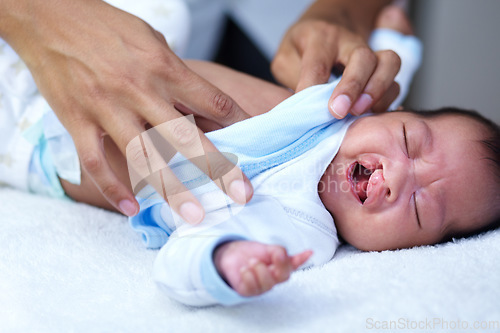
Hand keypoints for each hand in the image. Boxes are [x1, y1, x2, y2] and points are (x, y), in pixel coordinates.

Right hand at [1, 0, 252, 220]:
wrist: (48, 14)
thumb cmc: (105, 26)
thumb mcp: (151, 40)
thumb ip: (176, 74)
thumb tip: (201, 105)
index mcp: (163, 67)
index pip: (211, 101)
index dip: (238, 124)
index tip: (253, 144)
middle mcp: (139, 89)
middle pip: (185, 136)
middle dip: (216, 167)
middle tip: (240, 194)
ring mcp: (106, 107)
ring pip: (144, 156)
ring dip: (171, 189)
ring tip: (194, 214)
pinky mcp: (77, 120)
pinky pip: (96, 162)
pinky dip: (113, 188)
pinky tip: (131, 207)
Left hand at [214, 241, 312, 296]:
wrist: (231, 254)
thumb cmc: (252, 253)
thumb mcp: (267, 248)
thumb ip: (278, 251)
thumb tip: (284, 255)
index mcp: (280, 267)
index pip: (294, 264)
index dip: (302, 259)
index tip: (310, 251)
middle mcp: (273, 278)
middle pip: (283, 276)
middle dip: (278, 265)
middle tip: (271, 256)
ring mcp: (261, 286)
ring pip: (267, 284)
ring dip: (259, 270)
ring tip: (251, 261)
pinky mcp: (248, 291)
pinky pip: (251, 288)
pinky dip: (247, 276)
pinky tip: (243, 270)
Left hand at [272, 18, 400, 118]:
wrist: (329, 25)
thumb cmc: (304, 46)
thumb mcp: (287, 55)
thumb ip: (292, 76)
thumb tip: (302, 104)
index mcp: (320, 37)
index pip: (318, 63)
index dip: (313, 87)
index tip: (308, 110)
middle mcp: (350, 42)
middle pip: (361, 58)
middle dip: (352, 86)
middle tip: (339, 112)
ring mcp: (371, 53)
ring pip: (388, 63)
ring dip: (377, 90)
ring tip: (360, 111)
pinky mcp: (382, 68)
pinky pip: (395, 81)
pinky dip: (387, 99)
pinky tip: (372, 113)